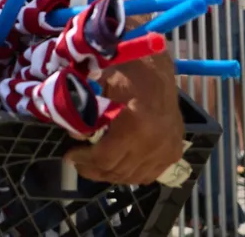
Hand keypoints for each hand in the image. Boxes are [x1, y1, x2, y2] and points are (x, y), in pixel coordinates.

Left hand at [69, 57, 184, 183]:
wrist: (155, 67)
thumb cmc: (124, 73)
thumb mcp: (98, 89)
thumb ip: (86, 113)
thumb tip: (76, 136)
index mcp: (134, 127)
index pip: (105, 158)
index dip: (84, 160)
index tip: (70, 156)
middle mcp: (155, 143)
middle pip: (118, 171)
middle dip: (94, 169)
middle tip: (79, 163)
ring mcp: (167, 149)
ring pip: (134, 177)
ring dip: (111, 174)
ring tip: (95, 165)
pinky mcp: (175, 151)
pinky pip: (151, 174)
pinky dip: (132, 174)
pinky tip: (118, 165)